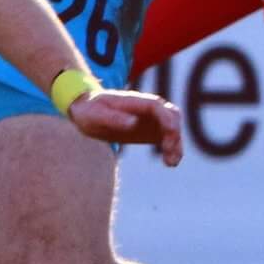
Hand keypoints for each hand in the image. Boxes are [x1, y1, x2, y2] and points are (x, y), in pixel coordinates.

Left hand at [66, 85, 185, 165]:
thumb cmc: (89, 110)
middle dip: (175, 132)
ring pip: (173, 128)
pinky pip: (167, 139)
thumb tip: (133, 123)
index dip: (166, 118)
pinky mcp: (150, 132)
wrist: (86, 113)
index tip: (170, 133)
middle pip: (171, 115)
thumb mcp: (95, 114)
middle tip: (168, 153)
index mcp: (134, 101)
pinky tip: (170, 163)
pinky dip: (172, 149)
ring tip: (171, 163)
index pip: (157, 106)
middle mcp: (147, 108)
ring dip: (176, 144)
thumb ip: (113, 118)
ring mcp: (150, 120)